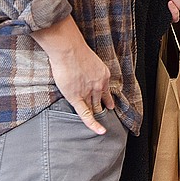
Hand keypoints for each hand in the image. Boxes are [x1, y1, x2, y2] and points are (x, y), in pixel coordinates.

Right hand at [31, 15, 114, 134]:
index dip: (108, 99)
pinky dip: (94, 124)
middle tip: (103, 115)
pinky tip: (100, 130)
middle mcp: (99, 85)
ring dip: (97, 113)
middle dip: (102, 108)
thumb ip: (88, 69)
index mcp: (103, 75)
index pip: (106, 91)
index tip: (110, 105)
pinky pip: (86, 115)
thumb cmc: (75, 50)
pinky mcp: (77, 98)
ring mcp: (89, 92)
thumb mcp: (89, 60)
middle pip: (101, 100)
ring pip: (94, 107)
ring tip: (99, 122)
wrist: (69, 50)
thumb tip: (82, 73)